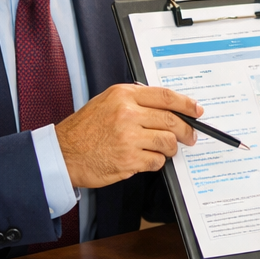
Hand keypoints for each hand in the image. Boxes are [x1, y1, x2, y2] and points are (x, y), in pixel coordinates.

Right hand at [56, 84, 199, 188]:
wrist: (63, 154)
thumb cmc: (83, 130)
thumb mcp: (105, 102)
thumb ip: (133, 100)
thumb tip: (164, 105)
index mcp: (123, 96)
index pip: (165, 96)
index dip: (186, 104)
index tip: (196, 110)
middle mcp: (127, 114)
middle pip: (172, 120)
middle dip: (186, 131)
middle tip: (190, 136)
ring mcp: (128, 138)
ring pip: (167, 141)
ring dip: (170, 148)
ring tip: (163, 149)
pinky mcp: (129, 159)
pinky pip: (156, 160)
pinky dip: (155, 161)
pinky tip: (146, 159)